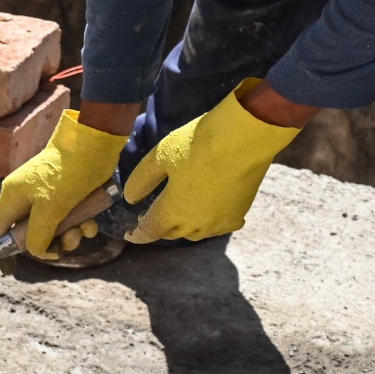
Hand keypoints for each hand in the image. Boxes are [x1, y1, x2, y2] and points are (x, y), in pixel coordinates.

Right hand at [0, 110, 126, 258]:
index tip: (21, 261)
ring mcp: (48, 195)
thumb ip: (37, 236)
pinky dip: (81, 223)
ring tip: (83, 230)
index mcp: (13, 197)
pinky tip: (92, 221)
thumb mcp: (49, 209)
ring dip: (70, 235)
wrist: (96, 143)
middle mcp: (27, 197)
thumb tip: (37, 252)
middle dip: (49, 242)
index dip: (6, 246)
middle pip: (30, 233)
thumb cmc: (66, 174)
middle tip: (64, 244)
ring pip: (53, 228)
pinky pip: (69, 218)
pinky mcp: (68, 194)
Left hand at [124, 79, 302, 243]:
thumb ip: (141, 180)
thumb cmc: (198, 144)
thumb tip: (129, 198)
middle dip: (159, 228)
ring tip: (177, 217)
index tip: (129, 235)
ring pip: (194, 234)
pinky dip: (208, 225)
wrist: (244, 138)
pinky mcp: (238, 214)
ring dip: (182, 228)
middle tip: (151, 219)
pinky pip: (219, 228)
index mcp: (172, 211)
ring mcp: (218, 222)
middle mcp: (194, 223)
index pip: (150, 231)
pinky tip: (207, 217)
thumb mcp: (160, 157)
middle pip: (171, 233)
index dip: (137, 234)